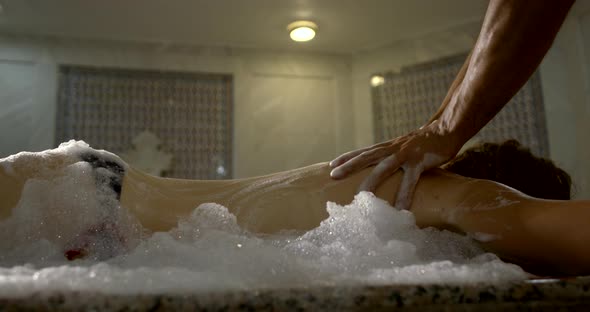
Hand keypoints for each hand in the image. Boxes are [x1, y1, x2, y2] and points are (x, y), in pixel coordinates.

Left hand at [329, 121, 462, 209]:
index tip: (331, 165)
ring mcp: (405, 154)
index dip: (347, 157)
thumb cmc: (424, 143)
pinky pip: (410, 181)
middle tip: (333, 175)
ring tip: (361, 197)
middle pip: (366, 157)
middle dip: (349, 166)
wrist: (446, 129)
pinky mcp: (419, 162)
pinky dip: (404, 195)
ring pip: (383, 168)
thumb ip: (393, 158)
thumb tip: (383, 172)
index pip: (363, 151)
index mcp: (388, 147)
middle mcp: (392, 149)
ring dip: (371, 182)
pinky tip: (400, 209)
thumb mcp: (404, 149)